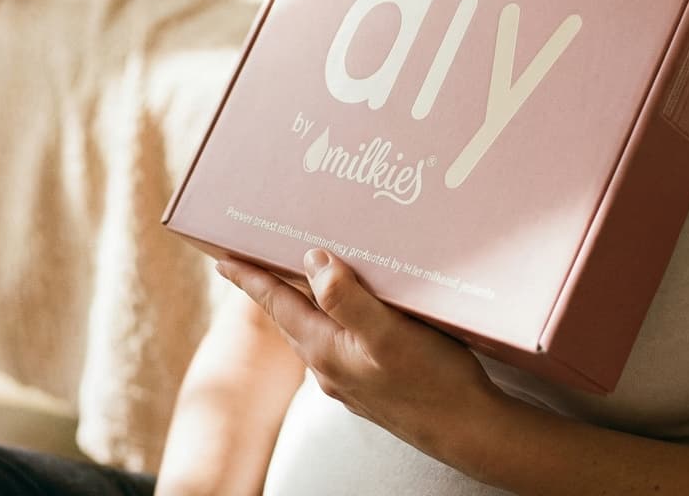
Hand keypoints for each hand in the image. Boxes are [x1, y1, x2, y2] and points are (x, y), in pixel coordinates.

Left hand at [215, 250, 499, 458]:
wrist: (467, 431)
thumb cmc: (432, 381)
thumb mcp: (388, 334)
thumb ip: (347, 298)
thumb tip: (313, 261)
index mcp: (325, 349)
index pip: (276, 304)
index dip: (249, 277)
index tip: (222, 257)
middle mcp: (328, 366)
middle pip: (289, 316)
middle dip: (270, 286)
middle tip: (256, 257)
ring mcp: (347, 378)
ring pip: (313, 328)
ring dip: (302, 300)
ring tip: (299, 275)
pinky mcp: (369, 382)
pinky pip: (337, 339)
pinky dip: (332, 315)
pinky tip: (350, 309)